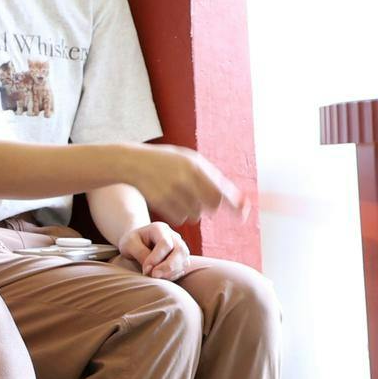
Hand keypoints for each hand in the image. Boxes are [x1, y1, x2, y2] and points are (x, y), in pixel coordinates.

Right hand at [115, 145, 241, 225]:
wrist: (133, 163)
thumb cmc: (166, 161)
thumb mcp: (188, 159)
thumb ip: (209, 175)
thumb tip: (232, 196)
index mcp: (195, 166)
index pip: (221, 191)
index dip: (235, 204)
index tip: (244, 213)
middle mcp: (185, 179)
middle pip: (212, 206)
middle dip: (211, 207)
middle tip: (203, 201)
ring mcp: (172, 192)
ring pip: (195, 215)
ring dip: (194, 211)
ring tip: (182, 196)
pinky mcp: (160, 203)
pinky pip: (180, 219)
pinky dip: (179, 215)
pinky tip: (171, 202)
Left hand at [119, 220, 189, 279]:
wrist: (137, 242)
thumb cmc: (132, 242)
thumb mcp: (129, 244)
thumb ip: (140, 253)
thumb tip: (151, 268)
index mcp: (159, 228)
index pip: (165, 243)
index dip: (156, 258)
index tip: (145, 269)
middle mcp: (173, 235)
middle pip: (180, 250)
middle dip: (169, 266)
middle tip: (154, 276)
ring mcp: (180, 246)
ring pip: (184, 260)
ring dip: (171, 272)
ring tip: (155, 277)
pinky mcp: (181, 257)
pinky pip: (183, 268)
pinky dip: (173, 275)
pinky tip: (161, 277)